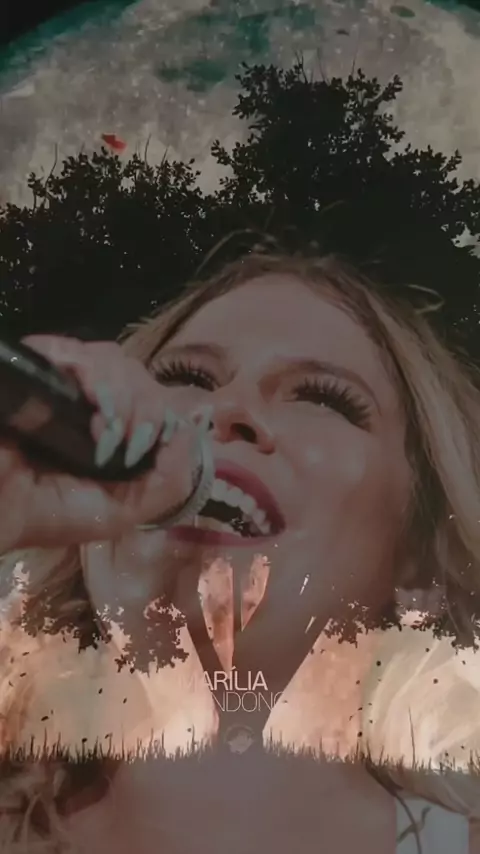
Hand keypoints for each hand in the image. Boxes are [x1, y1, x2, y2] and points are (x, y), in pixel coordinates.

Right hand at [0, 335, 199, 551]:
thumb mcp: (120, 511)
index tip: (142, 446)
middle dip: (144, 409)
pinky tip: (88, 402)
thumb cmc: (48, 515)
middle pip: (138, 374)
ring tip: (102, 430)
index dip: (161, 415)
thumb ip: (167, 481)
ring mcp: (62, 381)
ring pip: (113, 359)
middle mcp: (89, 400)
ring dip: (120, 394)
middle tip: (123, 444)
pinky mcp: (36, 369)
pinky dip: (88, 371)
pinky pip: (71, 348)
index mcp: (111, 429)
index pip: (154, 398)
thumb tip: (191, 428)